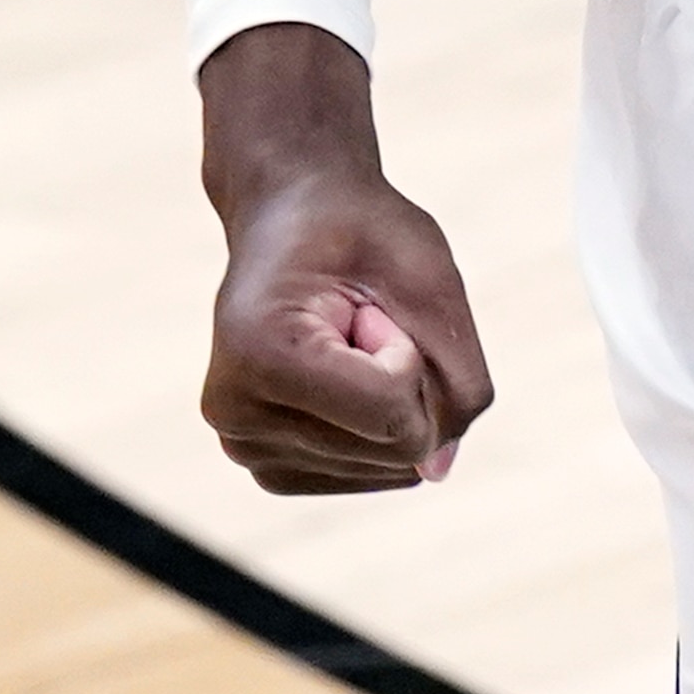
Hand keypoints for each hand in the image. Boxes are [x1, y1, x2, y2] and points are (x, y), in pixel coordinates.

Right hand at [196, 27, 491, 493]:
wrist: (290, 218)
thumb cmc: (359, 233)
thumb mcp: (429, 277)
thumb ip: (458, 380)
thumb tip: (435, 472)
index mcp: (258, 352)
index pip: (393, 415)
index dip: (411, 353)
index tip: (364, 302)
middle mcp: (234, 413)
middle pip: (395, 450)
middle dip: (405, 379)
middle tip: (354, 317)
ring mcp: (244, 447)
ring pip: (388, 468)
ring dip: (392, 401)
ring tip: (343, 341)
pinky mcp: (267, 468)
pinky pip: (369, 475)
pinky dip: (379, 428)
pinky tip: (340, 377)